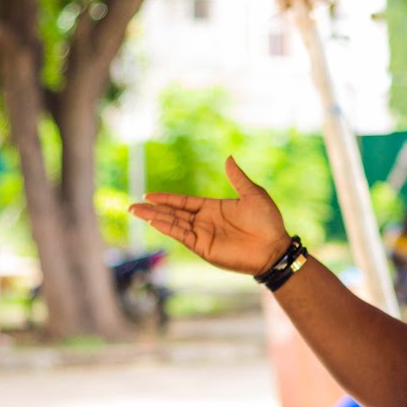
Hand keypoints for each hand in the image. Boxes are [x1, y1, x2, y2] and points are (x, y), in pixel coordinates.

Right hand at [128, 157, 291, 275]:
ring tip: (136, 212)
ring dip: (155, 218)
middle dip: (153, 210)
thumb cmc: (268, 222)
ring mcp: (203, 235)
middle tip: (131, 206)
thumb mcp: (252, 194)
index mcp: (213, 208)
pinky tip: (154, 222)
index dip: (166, 199)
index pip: (183, 202)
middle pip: (173, 213)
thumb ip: (237, 178)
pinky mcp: (205, 247)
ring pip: (174, 224)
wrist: (275, 248)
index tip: (148, 195)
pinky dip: (168, 229)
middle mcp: (204, 222)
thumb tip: (229, 158)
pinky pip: (182, 236)